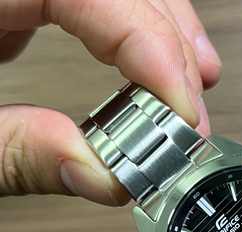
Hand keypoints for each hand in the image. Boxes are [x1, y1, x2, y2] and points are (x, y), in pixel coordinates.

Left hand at [0, 0, 221, 205]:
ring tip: (195, 91)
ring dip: (170, 43)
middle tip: (191, 119)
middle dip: (171, 55)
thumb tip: (98, 175)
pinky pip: (105, 8)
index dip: (151, 45)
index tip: (181, 107)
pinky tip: (161, 69)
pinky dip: (143, 39)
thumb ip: (16, 152)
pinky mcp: (27, 7)